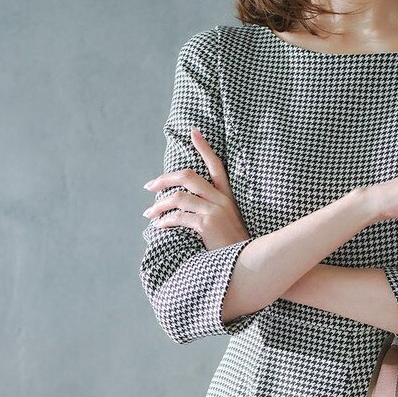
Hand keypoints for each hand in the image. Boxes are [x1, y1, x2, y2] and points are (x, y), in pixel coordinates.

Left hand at [142, 128, 250, 249]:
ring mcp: (214, 211)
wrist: (247, 264)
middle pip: (189, 176)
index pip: (217, 166)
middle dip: (165, 179)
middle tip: (150, 186)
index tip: (194, 133)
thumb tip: (187, 207)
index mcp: (227, 197)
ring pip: (179, 197)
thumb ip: (213, 211)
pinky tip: (159, 226)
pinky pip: (179, 217)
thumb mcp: (229, 223)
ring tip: (149, 213)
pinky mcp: (207, 225)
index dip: (205, 148)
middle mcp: (221, 200)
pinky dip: (165, 221)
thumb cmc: (235, 247)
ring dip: (160, 205)